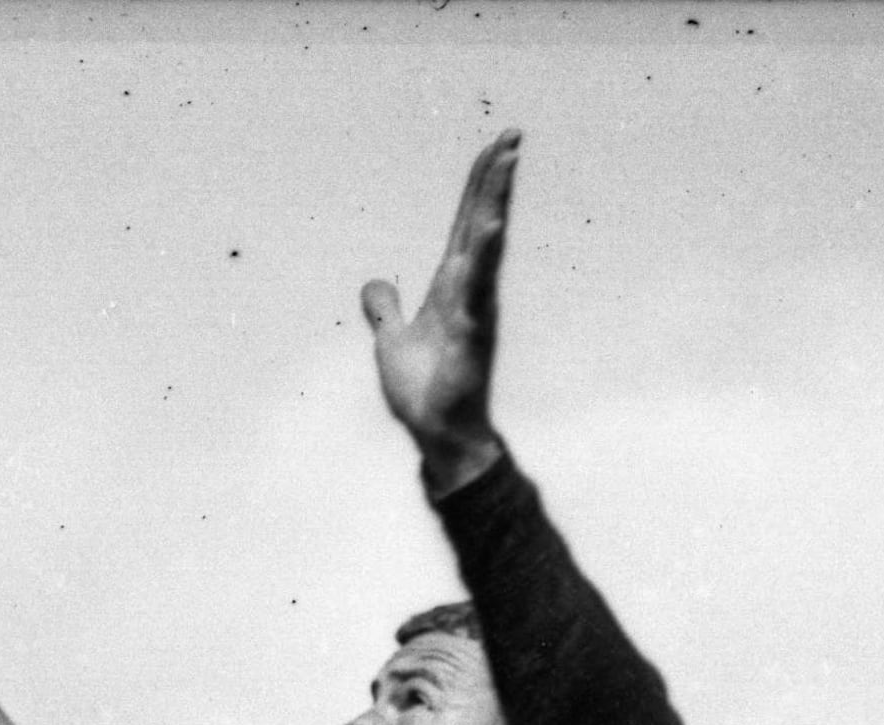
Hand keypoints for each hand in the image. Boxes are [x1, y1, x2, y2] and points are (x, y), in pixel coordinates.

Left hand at [361, 129, 516, 493]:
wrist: (436, 433)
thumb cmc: (425, 391)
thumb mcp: (391, 341)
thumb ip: (385, 310)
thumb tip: (371, 285)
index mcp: (449, 285)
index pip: (464, 223)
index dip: (477, 185)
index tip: (495, 146)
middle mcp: (466, 288)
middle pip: (479, 220)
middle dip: (494, 178)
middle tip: (511, 133)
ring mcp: (471, 308)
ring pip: (484, 246)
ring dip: (493, 203)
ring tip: (504, 161)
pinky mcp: (469, 334)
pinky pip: (475, 289)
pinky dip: (480, 259)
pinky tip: (487, 229)